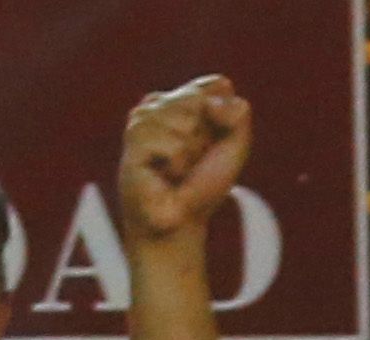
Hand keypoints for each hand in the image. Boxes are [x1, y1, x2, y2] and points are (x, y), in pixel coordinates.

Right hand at [120, 75, 251, 248]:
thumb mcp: (235, 145)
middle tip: (191, 160)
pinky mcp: (132, 145)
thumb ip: (238, 113)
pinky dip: (177, 162)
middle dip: (205, 134)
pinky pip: (172, 143)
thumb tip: (207, 104)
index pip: (216, 85)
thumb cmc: (202, 185)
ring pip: (184, 119)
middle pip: (197, 98)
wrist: (179, 224)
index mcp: (180, 98)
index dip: (223, 118)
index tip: (210, 144)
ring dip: (190, 151)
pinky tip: (163, 176)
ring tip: (175, 170)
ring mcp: (140, 123)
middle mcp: (157, 105)